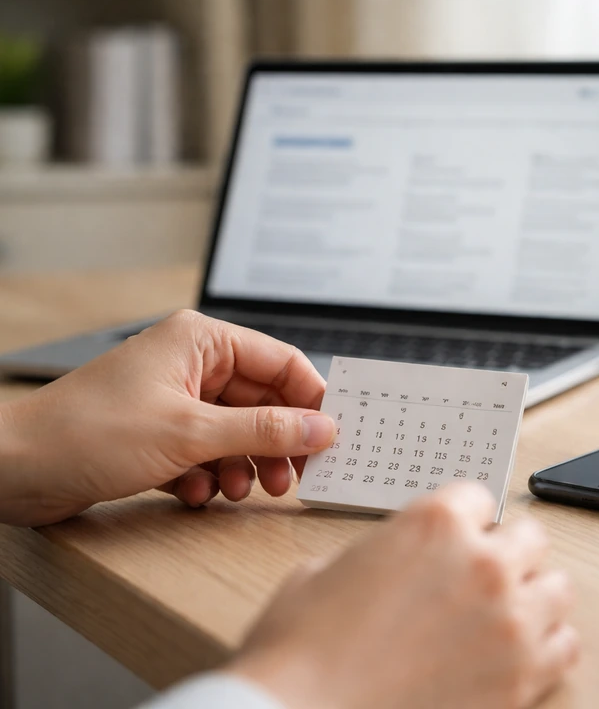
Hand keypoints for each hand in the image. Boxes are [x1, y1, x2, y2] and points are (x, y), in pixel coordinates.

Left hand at [0, 310, 335, 526]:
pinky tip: (193, 494)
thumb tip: (323, 429)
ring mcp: (174, 400)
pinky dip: (208, 476)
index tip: (331, 438)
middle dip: (276, 444)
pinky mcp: (158, 433)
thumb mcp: (189, 433)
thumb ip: (264, 431)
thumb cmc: (87, 432)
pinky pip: (206, 453)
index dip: (310, 400)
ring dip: (243, 465)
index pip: (281, 362)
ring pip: (236, 432)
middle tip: (291, 480)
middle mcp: (192, 365)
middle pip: (262, 403)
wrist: (11, 470)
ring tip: (241, 491)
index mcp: (202, 341)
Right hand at [228, 483, 578, 708]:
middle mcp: (483, 564)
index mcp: (435, 524)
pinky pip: (565, 647)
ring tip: (506, 613)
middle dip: (507, 551)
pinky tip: (519, 652)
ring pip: (558, 588)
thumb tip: (392, 562)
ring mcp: (509, 622)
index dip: (464, 519)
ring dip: (534, 595)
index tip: (462, 534)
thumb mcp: (325, 571)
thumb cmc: (301, 655)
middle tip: (484, 574)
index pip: (478, 498)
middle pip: (530, 537)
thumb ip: (380, 552)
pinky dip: (546, 646)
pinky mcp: (521, 678)